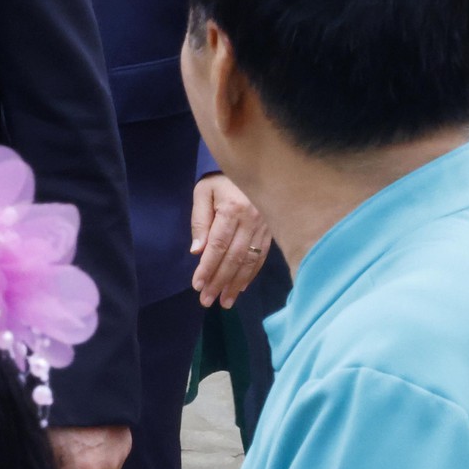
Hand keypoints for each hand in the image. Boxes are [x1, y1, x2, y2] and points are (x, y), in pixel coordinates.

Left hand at [188, 172, 270, 308]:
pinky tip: (241, 288)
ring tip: (224, 302)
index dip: (208, 267)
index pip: (218, 245)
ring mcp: (264, 228)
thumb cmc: (221, 180)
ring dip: (236, 285)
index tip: (197, 285)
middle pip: (233, 258)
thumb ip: (199, 221)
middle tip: (207, 301)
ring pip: (249, 262)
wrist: (253, 167)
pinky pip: (261, 258)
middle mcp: (251, 221)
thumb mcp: (203, 192)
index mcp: (232, 209)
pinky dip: (250, 276)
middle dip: (219, 282)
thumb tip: (197, 252)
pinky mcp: (271, 232)